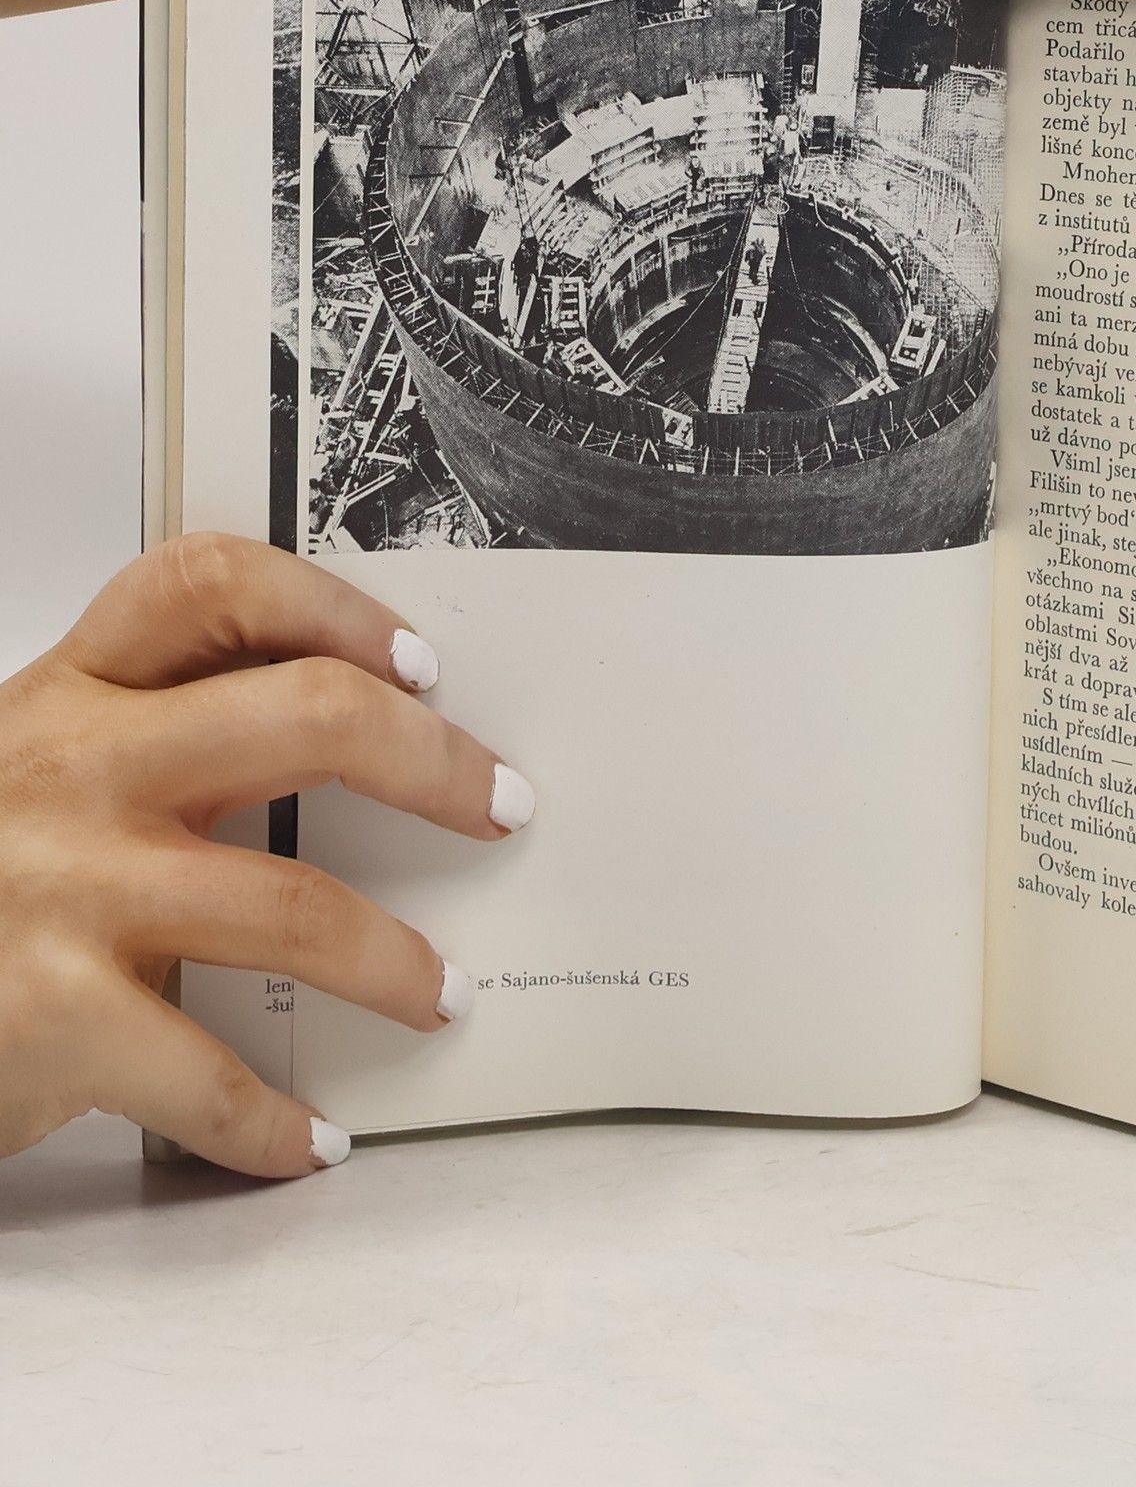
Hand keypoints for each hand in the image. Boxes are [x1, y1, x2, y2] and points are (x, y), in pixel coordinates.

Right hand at [0, 535, 533, 1176]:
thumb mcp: (39, 769)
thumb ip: (159, 734)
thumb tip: (362, 729)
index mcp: (74, 692)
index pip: (211, 587)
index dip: (333, 606)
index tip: (422, 663)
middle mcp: (72, 766)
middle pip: (306, 716)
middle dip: (432, 763)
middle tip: (499, 804)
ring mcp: (62, 889)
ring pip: (292, 906)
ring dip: (393, 963)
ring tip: (441, 994)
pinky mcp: (47, 1013)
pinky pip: (205, 1075)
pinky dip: (275, 1123)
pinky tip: (314, 1139)